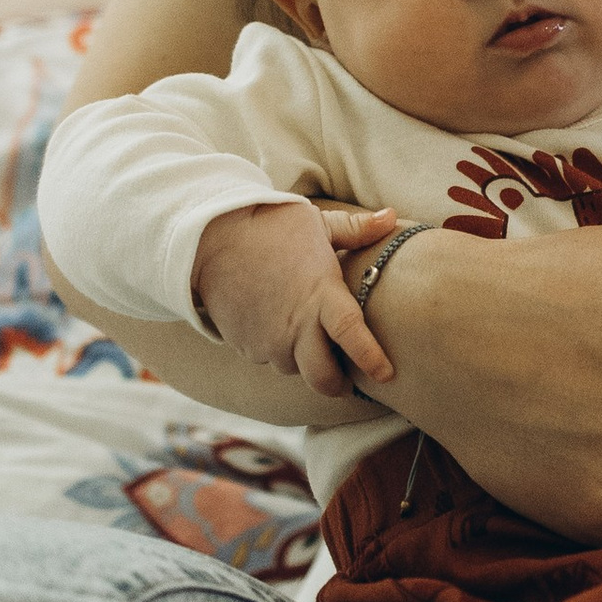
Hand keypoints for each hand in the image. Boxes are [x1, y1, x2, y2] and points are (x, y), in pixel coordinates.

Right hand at [191, 199, 398, 392]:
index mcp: (321, 294)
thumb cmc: (269, 226)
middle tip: (345, 379)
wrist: (208, 237)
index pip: (352, 336)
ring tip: (304, 336)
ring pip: (295, 368)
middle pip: (324, 378)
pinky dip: (277, 349)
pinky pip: (268, 358)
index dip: (371, 359)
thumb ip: (356, 229)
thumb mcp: (316, 223)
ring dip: (303, 360)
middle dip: (337, 385)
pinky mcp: (245, 345)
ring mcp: (268, 340)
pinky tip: (275, 325)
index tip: (387, 374)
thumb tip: (392, 217)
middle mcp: (296, 325)